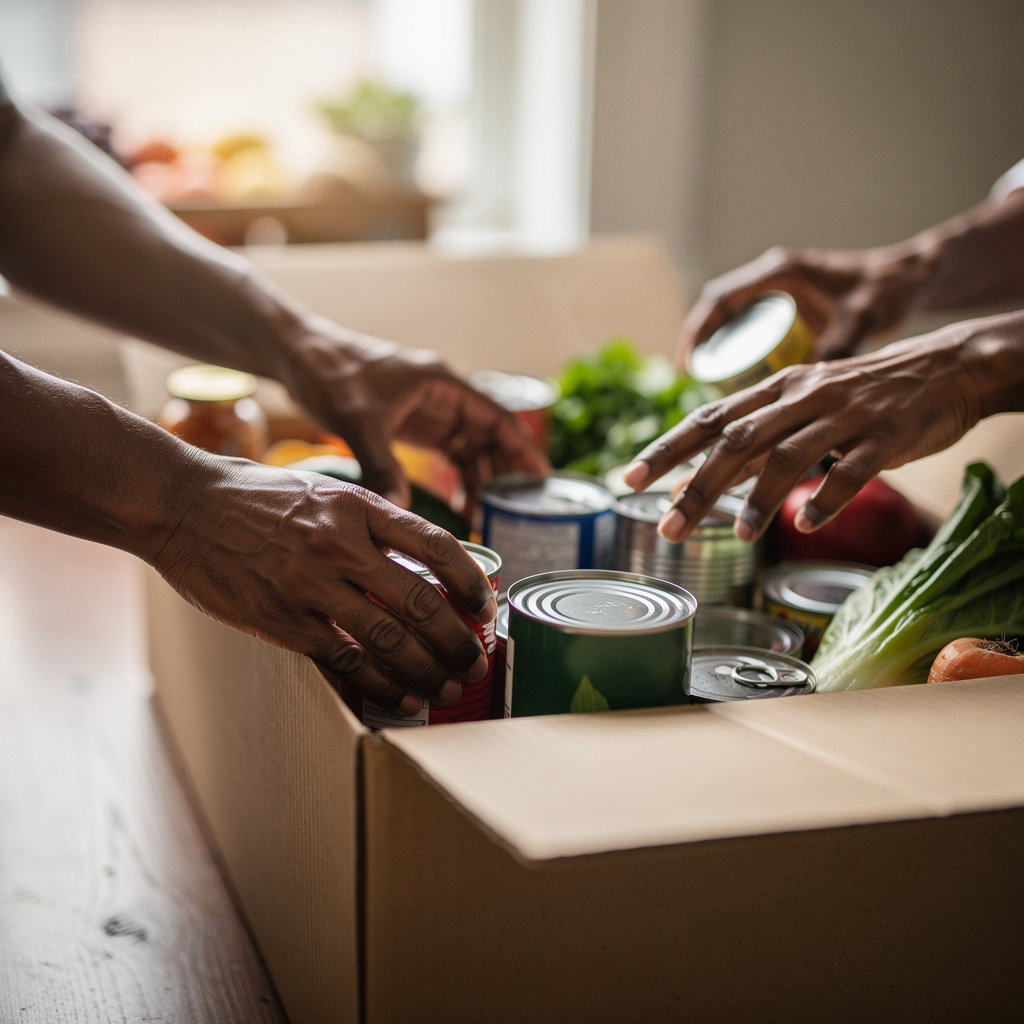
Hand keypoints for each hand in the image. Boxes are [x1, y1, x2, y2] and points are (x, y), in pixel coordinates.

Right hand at [153, 456, 496, 713]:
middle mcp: (340, 545)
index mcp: (358, 508)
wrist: (182, 505)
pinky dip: (382, 684)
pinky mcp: (281, 621)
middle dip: (459, 641)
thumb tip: (423, 565)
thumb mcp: (325, 492)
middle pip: (422, 602)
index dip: (472, 582)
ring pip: (389, 640)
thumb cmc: (256, 499)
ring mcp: (310, 585)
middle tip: (477, 664)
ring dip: (429, 671)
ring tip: (450, 690)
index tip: (487, 608)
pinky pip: (345, 661)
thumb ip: (372, 525)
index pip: (437, 544)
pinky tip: (404, 697)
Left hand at [282, 322, 549, 508]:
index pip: (498, 418)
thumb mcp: (358, 419)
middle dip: (508, 472)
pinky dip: (457, 479)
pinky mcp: (412, 425)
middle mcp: (443, 397)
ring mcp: (429, 412)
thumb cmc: (331, 373)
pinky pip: (448, 455)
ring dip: (483, 480)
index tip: (543, 479)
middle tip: (524, 510)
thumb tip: (399, 509)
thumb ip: (380, 464)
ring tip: (493, 517)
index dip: (523, 449)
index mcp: (443, 384)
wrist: (299, 357)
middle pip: (491, 436)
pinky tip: (461, 507)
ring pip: (472, 448)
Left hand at [626, 319, 998, 543]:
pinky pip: (851, 471)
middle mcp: (802, 397)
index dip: (666, 448)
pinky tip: (804, 525)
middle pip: (738, 440)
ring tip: (736, 535)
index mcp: (777, 388)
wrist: (945, 369)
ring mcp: (845, 415)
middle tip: (666, 526)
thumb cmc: (861, 396)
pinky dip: (825, 499)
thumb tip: (699, 481)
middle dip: (697, 485)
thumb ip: (755, 444)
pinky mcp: (886, 437)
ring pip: (789, 456)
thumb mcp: (801, 408)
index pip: (708, 417)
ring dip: (757, 498)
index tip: (629, 478)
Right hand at [678, 243, 929, 366]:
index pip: (721, 299)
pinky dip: (740, 353)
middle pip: (719, 312)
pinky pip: (751, 329)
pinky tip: (741, 385)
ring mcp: (779, 293)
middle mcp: (773, 279)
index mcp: (781, 272)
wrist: (912, 278)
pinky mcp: (788, 309)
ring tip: (712, 390)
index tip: (690, 363)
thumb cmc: (888, 289)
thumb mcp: (863, 317)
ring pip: (732, 322)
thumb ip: (840, 345)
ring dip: (718, 352)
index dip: (698, 331)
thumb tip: (814, 385)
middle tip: (696, 384)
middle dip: (701, 346)